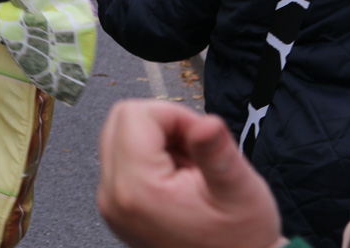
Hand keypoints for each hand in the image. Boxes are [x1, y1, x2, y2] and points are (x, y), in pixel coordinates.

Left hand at [98, 100, 286, 247]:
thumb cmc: (240, 240)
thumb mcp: (239, 192)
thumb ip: (216, 152)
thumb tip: (206, 122)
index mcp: (137, 188)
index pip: (135, 115)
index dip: (175, 116)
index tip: (202, 141)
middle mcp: (111, 195)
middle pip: (121, 120)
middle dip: (163, 125)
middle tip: (196, 152)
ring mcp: (109, 202)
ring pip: (120, 135)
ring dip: (158, 140)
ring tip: (190, 169)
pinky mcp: (115, 205)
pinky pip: (122, 158)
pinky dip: (150, 157)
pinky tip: (178, 179)